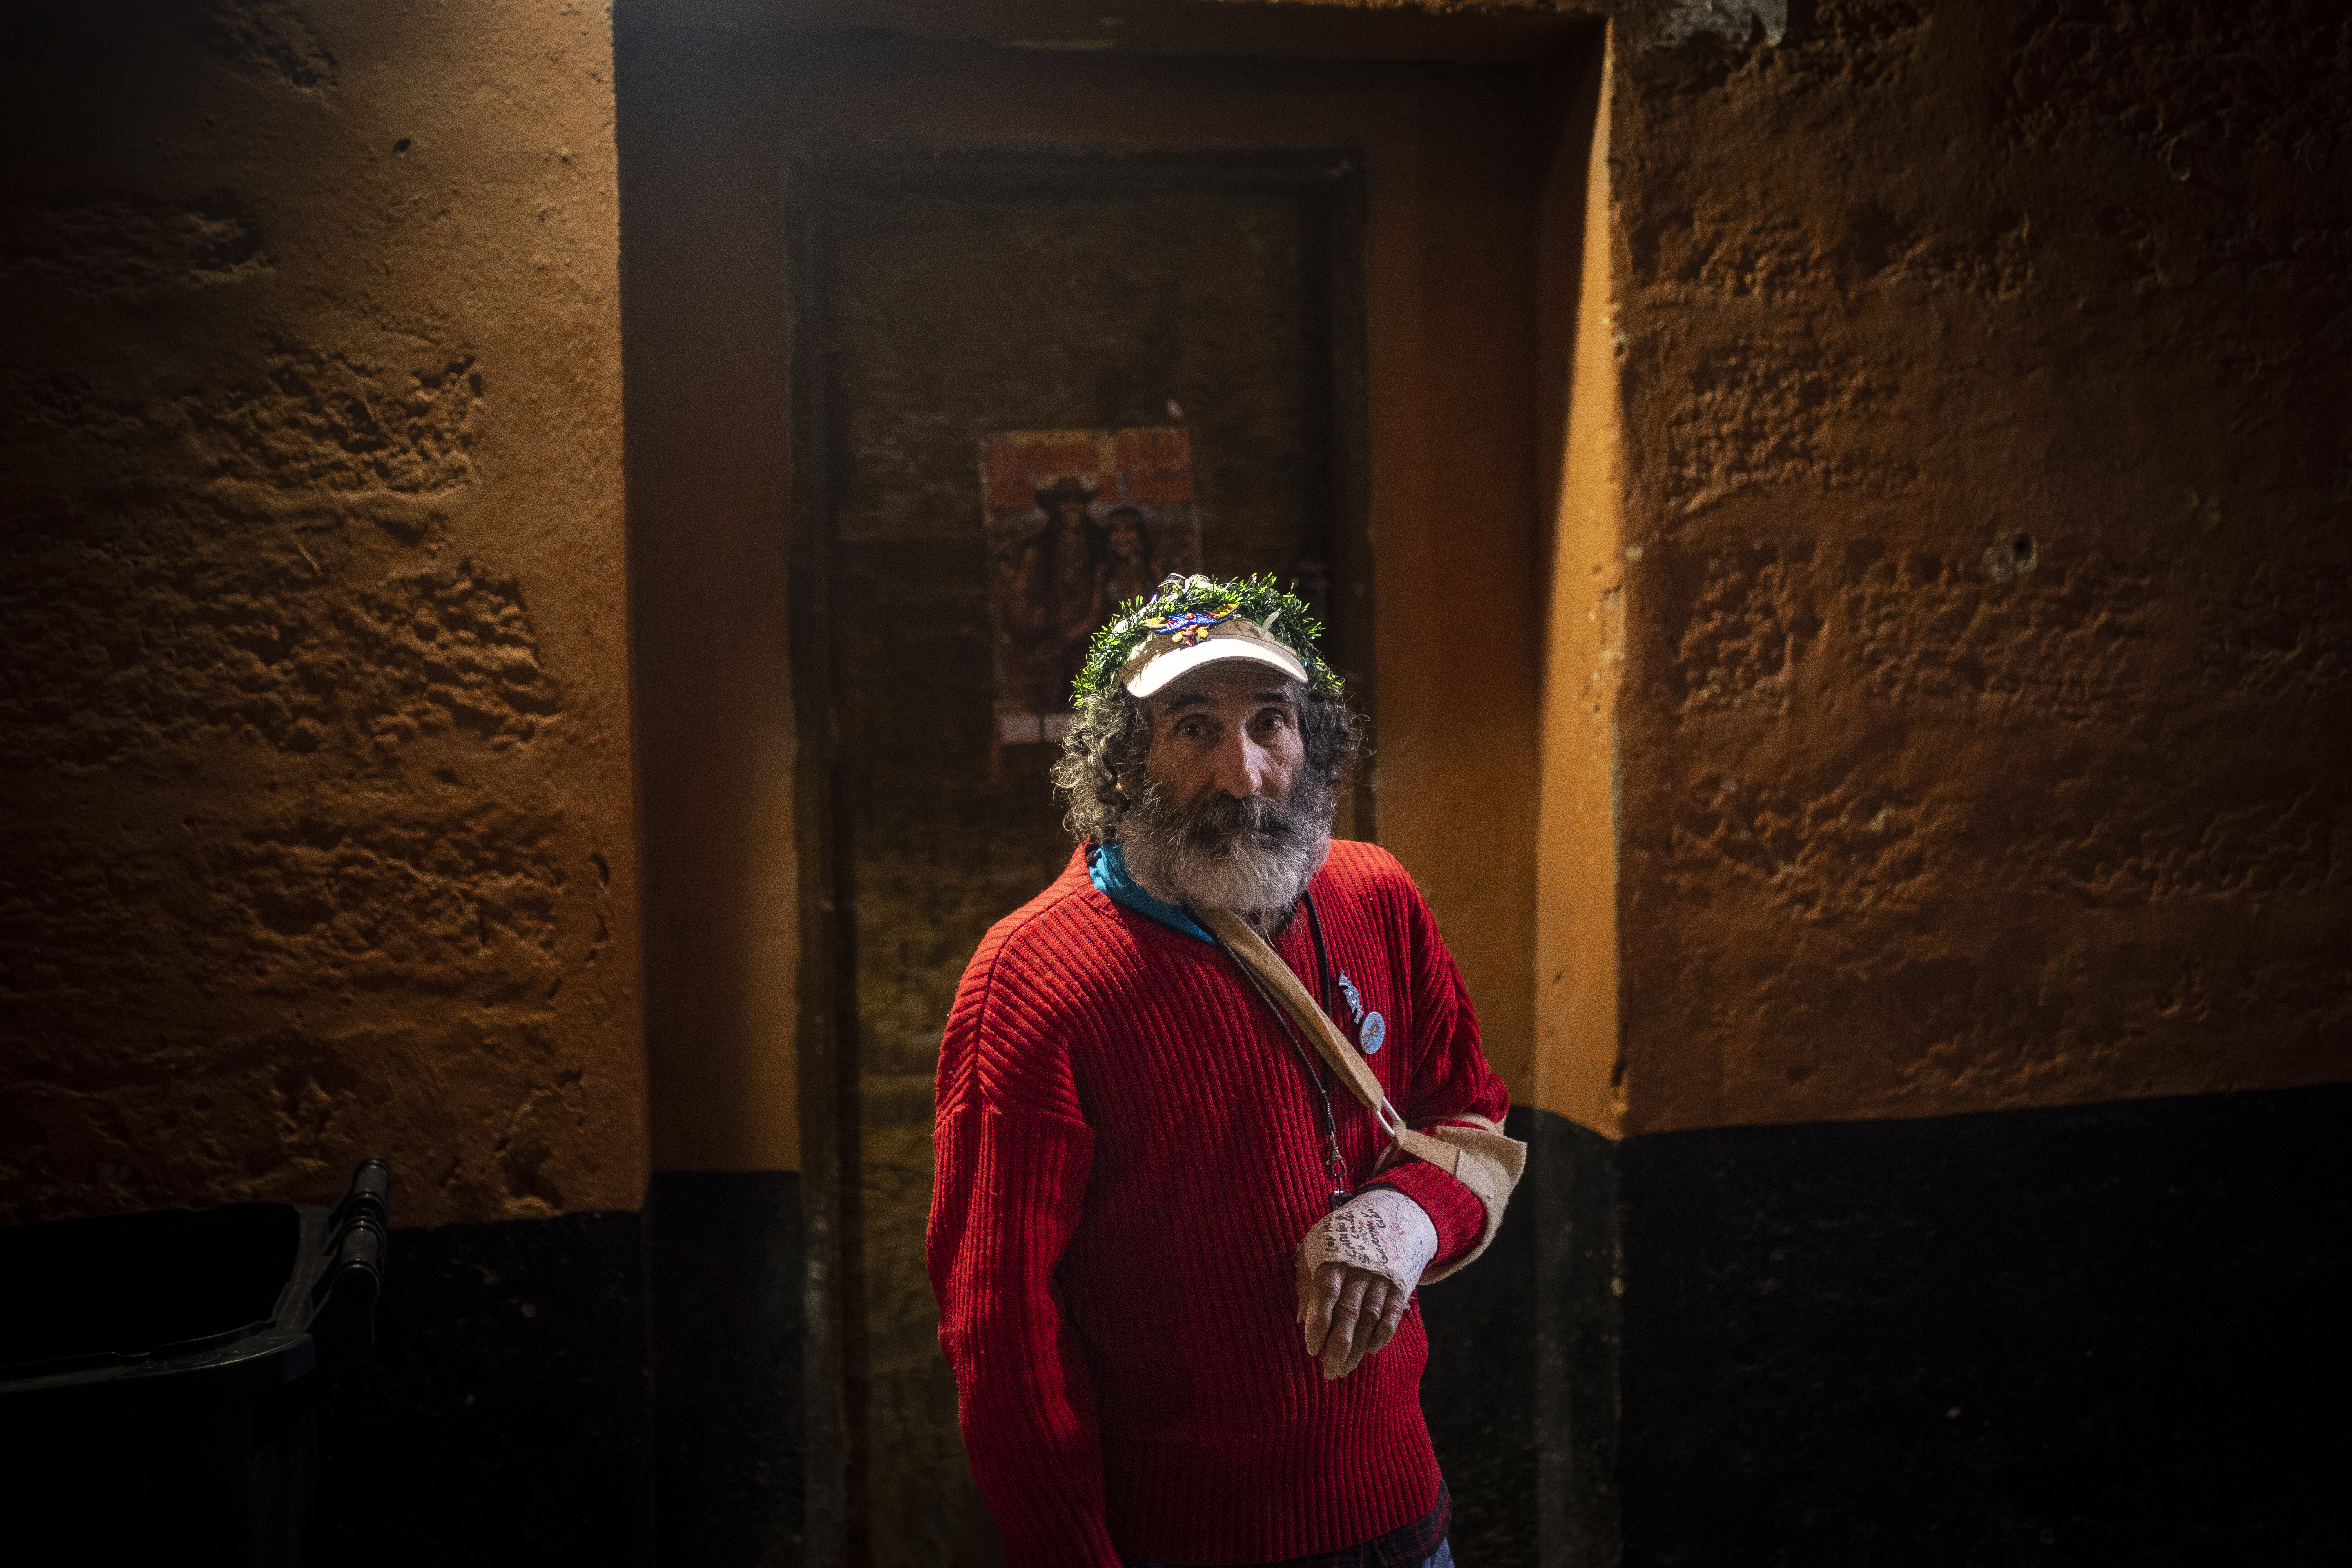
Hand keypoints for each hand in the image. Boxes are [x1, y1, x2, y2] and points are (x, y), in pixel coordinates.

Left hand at [1294, 1187, 1438, 1381]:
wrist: (1389, 1213)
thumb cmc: (1340, 1238)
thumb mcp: (1315, 1247)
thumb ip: (1306, 1281)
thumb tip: (1299, 1319)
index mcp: (1334, 1257)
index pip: (1325, 1293)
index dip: (1318, 1322)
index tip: (1311, 1348)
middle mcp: (1359, 1268)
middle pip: (1349, 1311)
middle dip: (1338, 1344)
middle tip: (1329, 1371)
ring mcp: (1382, 1276)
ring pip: (1370, 1317)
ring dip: (1358, 1346)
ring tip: (1345, 1368)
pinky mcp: (1399, 1284)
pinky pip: (1393, 1313)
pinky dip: (1384, 1333)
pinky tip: (1372, 1350)